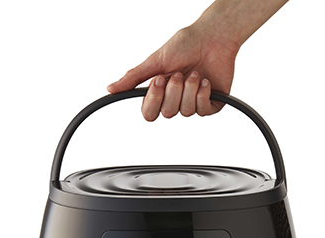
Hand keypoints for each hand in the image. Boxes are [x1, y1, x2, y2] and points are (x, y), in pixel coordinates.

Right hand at [107, 24, 239, 120]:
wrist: (213, 37)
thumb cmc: (185, 45)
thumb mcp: (155, 61)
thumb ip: (134, 78)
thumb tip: (111, 88)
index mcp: (160, 92)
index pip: (149, 113)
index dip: (154, 100)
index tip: (159, 80)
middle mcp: (175, 100)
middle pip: (168, 113)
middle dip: (174, 91)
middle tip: (179, 73)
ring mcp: (192, 103)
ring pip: (186, 112)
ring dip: (190, 89)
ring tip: (196, 73)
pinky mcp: (210, 104)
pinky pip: (203, 111)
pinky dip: (203, 94)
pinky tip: (206, 81)